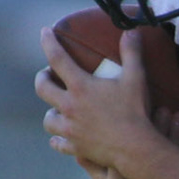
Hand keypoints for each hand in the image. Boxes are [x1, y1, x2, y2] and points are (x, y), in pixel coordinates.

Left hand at [37, 26, 163, 177]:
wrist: (134, 148)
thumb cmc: (135, 112)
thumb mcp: (136, 78)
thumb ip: (131, 53)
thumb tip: (132, 30)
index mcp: (80, 87)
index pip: (57, 58)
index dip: (48, 42)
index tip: (44, 32)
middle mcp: (69, 107)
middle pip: (42, 88)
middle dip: (43, 78)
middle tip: (50, 75)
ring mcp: (70, 129)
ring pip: (48, 119)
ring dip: (51, 110)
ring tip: (58, 107)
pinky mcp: (75, 146)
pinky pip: (58, 143)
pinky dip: (58, 139)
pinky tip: (61, 136)